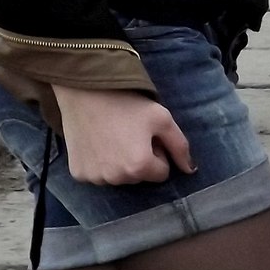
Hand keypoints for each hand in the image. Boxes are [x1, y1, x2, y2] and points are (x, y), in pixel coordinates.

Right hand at [52, 83, 194, 184]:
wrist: (85, 91)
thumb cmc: (127, 103)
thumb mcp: (162, 118)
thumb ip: (180, 146)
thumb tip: (191, 170)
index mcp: (139, 167)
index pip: (161, 173)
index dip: (157, 153)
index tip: (146, 136)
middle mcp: (117, 178)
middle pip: (139, 177)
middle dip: (139, 160)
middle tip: (129, 134)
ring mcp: (95, 178)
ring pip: (118, 177)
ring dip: (119, 163)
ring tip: (112, 136)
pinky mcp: (78, 173)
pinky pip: (98, 175)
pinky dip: (99, 163)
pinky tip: (97, 143)